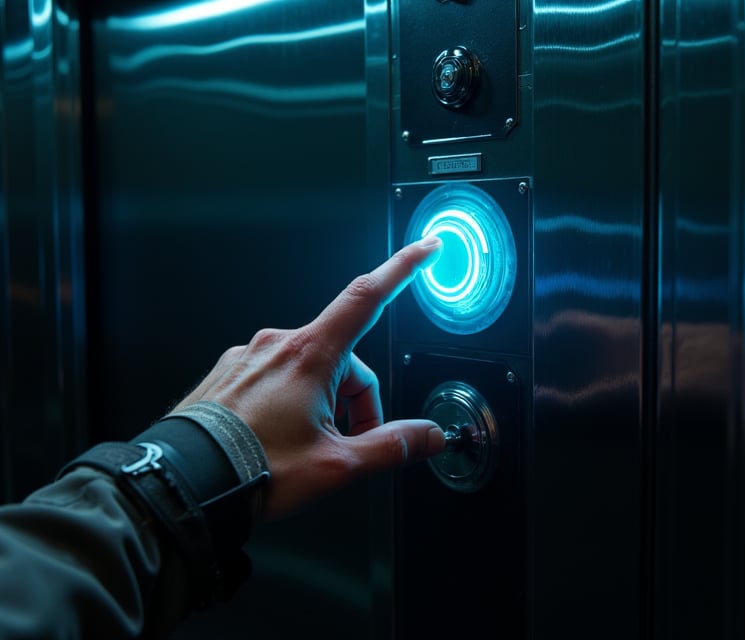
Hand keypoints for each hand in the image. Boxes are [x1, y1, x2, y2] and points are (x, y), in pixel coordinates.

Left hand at [173, 237, 444, 519]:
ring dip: (322, 403)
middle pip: (343, 359)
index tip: (423, 248)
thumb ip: (390, 446)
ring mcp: (250, 356)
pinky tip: (276, 437)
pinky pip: (276, 375)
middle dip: (355, 401)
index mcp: (310, 356)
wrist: (184, 484)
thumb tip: (429, 436)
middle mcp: (277, 344)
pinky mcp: (230, 370)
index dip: (401, 269)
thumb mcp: (335, 465)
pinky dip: (289, 401)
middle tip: (346, 444)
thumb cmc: (253, 470)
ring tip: (305, 447)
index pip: (366, 297)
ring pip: (310, 369)